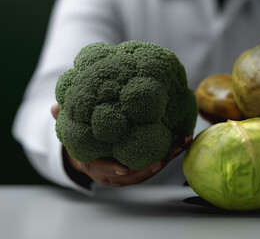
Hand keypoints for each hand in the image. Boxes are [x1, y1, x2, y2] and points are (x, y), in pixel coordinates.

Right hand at [51, 103, 192, 186]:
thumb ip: (64, 121)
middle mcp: (113, 173)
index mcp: (95, 165)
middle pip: (135, 174)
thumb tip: (54, 109)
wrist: (90, 155)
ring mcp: (129, 172)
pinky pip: (156, 162)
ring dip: (167, 158)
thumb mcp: (72, 132)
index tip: (123, 168)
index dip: (113, 170)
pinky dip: (170, 153)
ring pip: (149, 169)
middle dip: (151, 165)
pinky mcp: (142, 165)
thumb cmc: (83, 142)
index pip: (105, 171)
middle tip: (165, 155)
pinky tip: (182, 141)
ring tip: (181, 144)